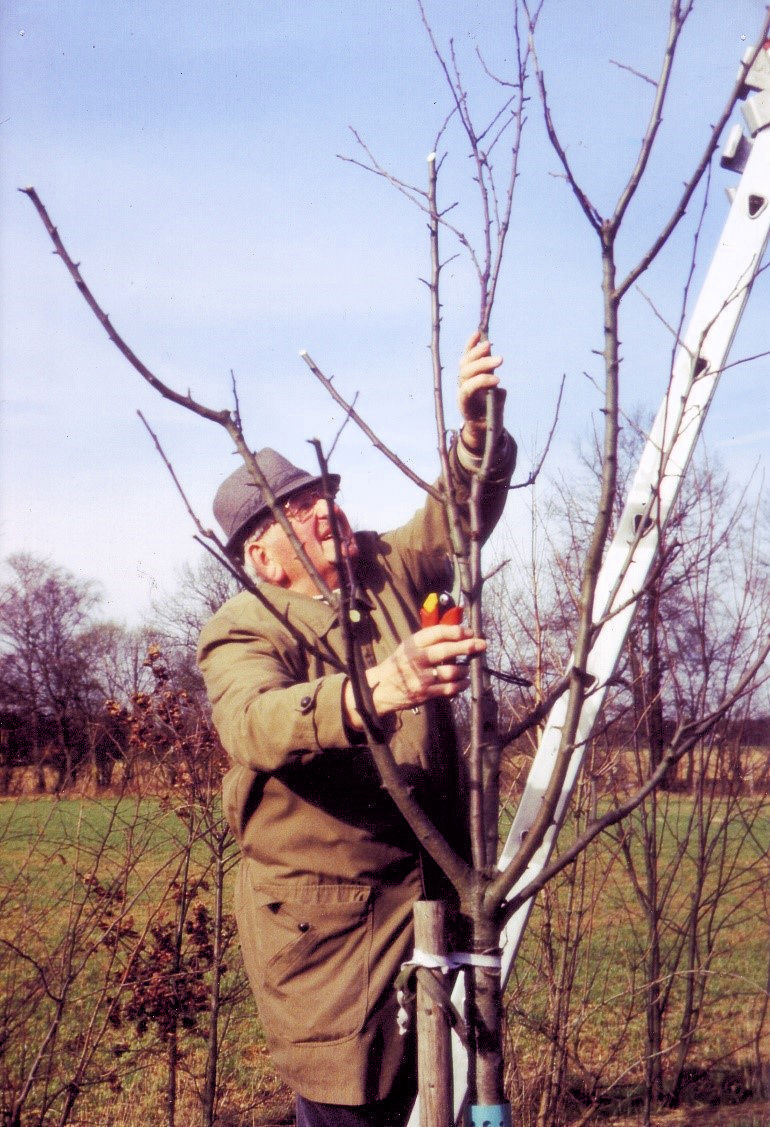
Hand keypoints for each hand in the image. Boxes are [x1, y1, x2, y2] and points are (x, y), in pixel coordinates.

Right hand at [343, 624, 485, 728]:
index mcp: (413, 644)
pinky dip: (461, 685)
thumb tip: (459, 633)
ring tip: (467, 669)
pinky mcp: (425, 693)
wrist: (379, 689)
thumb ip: (429, 640)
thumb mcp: (409, 646)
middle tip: (481, 645)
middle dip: (468, 647)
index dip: (457, 631)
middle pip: (447, 650)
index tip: (470, 632)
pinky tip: (463, 682)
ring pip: (452, 671)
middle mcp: (417, 658)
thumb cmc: (400, 664)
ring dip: (465, 669)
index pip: (438, 632)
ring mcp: (421, 677)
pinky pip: (450, 688)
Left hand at [458, 330, 504, 452]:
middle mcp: (462, 389)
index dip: (482, 382)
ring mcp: (463, 380)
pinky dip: (471, 345)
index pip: (469, 388)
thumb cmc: (488, 423)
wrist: (479, 425)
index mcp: (465, 404)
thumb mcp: (493, 420)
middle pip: (467, 372)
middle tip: (500, 360)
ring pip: (465, 363)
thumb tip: (499, 391)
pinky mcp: (469, 373)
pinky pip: (467, 357)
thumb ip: (496, 405)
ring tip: (489, 345)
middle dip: (482, 365)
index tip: (498, 381)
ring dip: (477, 353)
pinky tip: (477, 334)